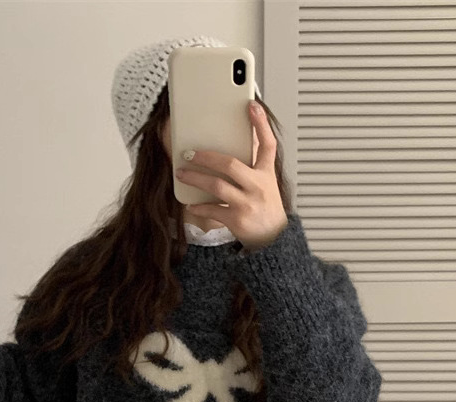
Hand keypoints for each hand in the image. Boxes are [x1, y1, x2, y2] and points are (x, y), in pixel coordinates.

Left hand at [175, 101, 287, 250]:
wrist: (273, 241)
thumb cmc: (265, 210)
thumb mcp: (266, 185)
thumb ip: (253, 167)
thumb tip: (230, 149)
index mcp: (266, 174)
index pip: (267, 144)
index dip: (261, 123)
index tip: (251, 105)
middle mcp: (258, 186)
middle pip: (230, 164)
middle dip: (206, 156)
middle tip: (189, 152)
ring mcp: (247, 203)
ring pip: (217, 186)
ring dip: (195, 178)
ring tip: (182, 174)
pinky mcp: (237, 220)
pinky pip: (212, 210)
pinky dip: (199, 207)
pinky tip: (190, 203)